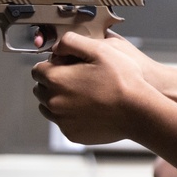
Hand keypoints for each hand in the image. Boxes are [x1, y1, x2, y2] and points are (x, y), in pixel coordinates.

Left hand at [31, 32, 150, 145]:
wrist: (138, 112)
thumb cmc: (123, 80)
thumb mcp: (100, 49)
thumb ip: (72, 42)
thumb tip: (56, 46)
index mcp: (56, 79)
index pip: (37, 70)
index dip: (53, 65)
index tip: (68, 65)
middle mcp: (53, 102)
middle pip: (41, 89)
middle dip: (54, 83)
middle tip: (78, 79)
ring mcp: (62, 120)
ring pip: (49, 107)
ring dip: (60, 99)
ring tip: (84, 94)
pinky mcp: (72, 134)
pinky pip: (63, 122)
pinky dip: (71, 115)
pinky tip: (90, 109)